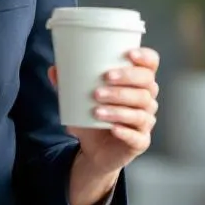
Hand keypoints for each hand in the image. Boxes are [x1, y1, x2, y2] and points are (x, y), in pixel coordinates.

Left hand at [49, 47, 159, 204]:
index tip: (129, 54)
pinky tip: (113, 128)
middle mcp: (146, 100)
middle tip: (104, 81)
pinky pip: (137, 136)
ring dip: (118, 108)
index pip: (151, 64)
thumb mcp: (78, 100)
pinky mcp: (141, 141)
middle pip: (147, 85)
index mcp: (137, 83)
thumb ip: (67, 85)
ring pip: (140, 111)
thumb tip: (54, 69)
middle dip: (126, 80)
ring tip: (97, 109)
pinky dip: (125, 131)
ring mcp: (145, 121)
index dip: (145, 57)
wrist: (95, 150)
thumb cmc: (93, 118)